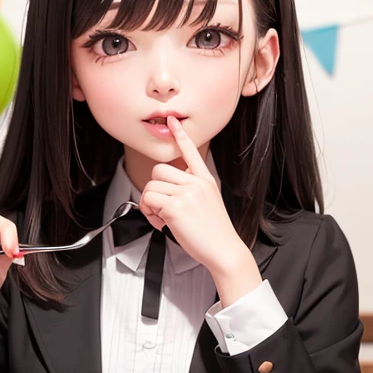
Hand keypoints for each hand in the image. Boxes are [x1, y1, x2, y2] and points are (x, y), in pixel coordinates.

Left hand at [139, 116, 261, 305]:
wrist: (224, 250)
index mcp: (205, 180)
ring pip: (150, 186)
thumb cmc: (214, 233)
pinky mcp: (175, 206)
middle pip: (159, 170)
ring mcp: (186, 193)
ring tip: (162, 219)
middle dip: (154, 189)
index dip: (180, 135)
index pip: (192, 152)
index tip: (173, 121)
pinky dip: (149, 214)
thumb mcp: (209, 203)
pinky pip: (149, 201)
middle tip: (160, 208)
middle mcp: (196, 183)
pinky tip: (162, 224)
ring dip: (150, 204)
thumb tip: (172, 187)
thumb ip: (193, 190)